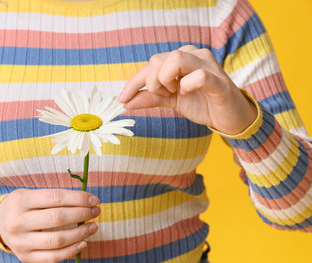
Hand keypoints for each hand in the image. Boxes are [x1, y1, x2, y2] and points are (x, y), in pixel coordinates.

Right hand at [0, 189, 99, 262]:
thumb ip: (54, 198)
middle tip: (95, 211)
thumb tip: (86, 201)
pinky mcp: (25, 257)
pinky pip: (53, 257)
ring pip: (57, 240)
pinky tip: (83, 242)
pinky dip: (72, 250)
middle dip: (82, 214)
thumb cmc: (22, 206)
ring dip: (81, 233)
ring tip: (93, 227)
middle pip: (57, 218)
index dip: (78, 198)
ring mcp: (20, 242)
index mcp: (20, 200)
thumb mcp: (31, 194)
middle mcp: (17, 222)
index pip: (56, 198)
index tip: (93, 199)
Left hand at [117, 45, 256, 134]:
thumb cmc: (202, 104)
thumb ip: (150, 98)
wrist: (230, 118)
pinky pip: (199, 76)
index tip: (122, 99)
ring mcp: (207, 65)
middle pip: (158, 60)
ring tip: (174, 92)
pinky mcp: (219, 81)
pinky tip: (186, 93)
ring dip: (165, 80)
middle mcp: (193, 56)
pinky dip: (187, 85)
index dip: (133, 82)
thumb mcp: (171, 101)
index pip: (150, 64)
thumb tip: (126, 102)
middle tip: (163, 95)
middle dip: (151, 83)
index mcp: (180, 58)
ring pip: (175, 59)